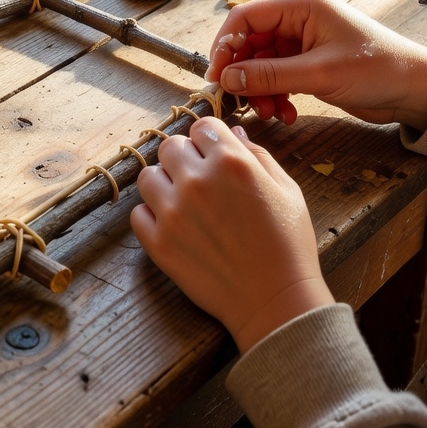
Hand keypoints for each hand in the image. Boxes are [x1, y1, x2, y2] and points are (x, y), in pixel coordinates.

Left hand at [132, 118, 333, 352]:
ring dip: (164, 184)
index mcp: (231, 161)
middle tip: (200, 180)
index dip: (209, 139)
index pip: (201, 126)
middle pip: (170, 146)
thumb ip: (257, 155)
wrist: (276, 302)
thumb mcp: (286, 190)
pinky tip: (174, 226)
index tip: (214, 154)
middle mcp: (197, 181)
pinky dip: (152, 216)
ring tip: (184, 203)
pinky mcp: (159, 243)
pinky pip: (138, 214)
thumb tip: (232, 132)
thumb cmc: (288, 246)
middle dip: (185, 158)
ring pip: (148, 176)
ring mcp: (173, 212)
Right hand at [204, 0, 426, 130]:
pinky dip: (275, 95)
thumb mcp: (319, 73)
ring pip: (260, 64)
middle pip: (249, 43)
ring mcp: (302, 41)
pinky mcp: (307, 62)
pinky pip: (276, 77)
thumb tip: (227, 79)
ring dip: (259, 90)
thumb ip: (270, 75)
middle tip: (239, 102)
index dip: (225, 46)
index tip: (216, 77)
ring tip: (269, 112)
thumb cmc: (378, 69)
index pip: (245, 18)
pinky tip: (285, 113)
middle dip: (243, 74)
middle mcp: (298, 18)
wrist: (414, 90)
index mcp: (301, 5)